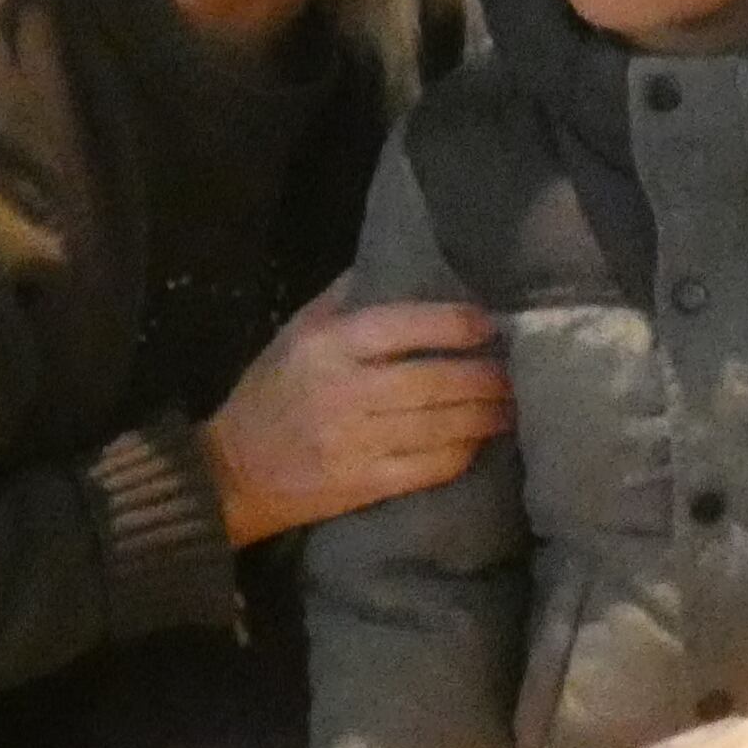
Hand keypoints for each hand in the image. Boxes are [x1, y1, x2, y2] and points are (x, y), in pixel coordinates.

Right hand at [198, 287, 506, 546]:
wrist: (231, 472)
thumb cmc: (268, 393)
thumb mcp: (295, 332)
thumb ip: (344, 298)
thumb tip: (399, 264)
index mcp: (329, 346)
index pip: (406, 327)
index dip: (457, 325)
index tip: (490, 324)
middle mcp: (347, 391)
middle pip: (435, 381)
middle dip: (486, 376)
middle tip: (516, 371)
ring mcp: (357, 441)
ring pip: (441, 425)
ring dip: (486, 415)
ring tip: (514, 404)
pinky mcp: (365, 484)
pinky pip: (429, 467)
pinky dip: (461, 452)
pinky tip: (479, 440)